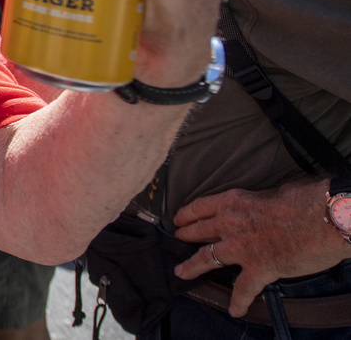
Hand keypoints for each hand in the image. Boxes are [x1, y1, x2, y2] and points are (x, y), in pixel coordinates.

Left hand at [172, 181, 350, 316]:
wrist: (324, 219)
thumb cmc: (305, 201)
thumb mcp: (272, 191)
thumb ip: (258, 200)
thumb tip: (261, 203)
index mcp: (233, 201)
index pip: (200, 207)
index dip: (186, 214)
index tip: (178, 219)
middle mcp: (230, 223)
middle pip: (198, 231)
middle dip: (185, 236)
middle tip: (177, 239)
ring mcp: (241, 247)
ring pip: (207, 258)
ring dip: (192, 266)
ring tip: (182, 271)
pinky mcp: (259, 268)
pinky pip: (243, 289)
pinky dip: (237, 301)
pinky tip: (234, 309)